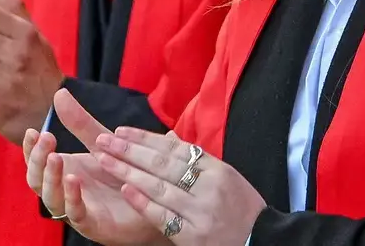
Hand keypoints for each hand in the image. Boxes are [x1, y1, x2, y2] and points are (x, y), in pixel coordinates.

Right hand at [23, 89, 160, 244]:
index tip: (32, 131)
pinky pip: (76, 214)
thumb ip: (80, 123)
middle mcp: (65, 192)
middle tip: (47, 139)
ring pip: (52, 200)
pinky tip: (73, 179)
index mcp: (64, 171)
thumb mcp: (101, 142)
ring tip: (56, 157)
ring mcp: (77, 209)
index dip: (30, 149)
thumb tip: (59, 93)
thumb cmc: (122, 171)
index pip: (36, 162)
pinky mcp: (94, 224)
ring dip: (51, 178)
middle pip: (37, 181)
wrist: (153, 199)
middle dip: (37, 160)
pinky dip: (72, 198)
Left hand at [94, 126, 265, 245]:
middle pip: (162, 164)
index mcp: (216, 168)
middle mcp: (208, 187)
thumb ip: (198, 160)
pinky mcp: (193, 238)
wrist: (261, 241)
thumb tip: (167, 140)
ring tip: (105, 160)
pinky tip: (126, 190)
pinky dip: (143, 203)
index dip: (144, 138)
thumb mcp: (226, 176)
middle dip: (129, 150)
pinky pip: (163, 217)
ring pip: (158, 187)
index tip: (121, 131)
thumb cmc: (241, 207)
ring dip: (128, 172)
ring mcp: (200, 213)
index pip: (173, 148)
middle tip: (103, 140)